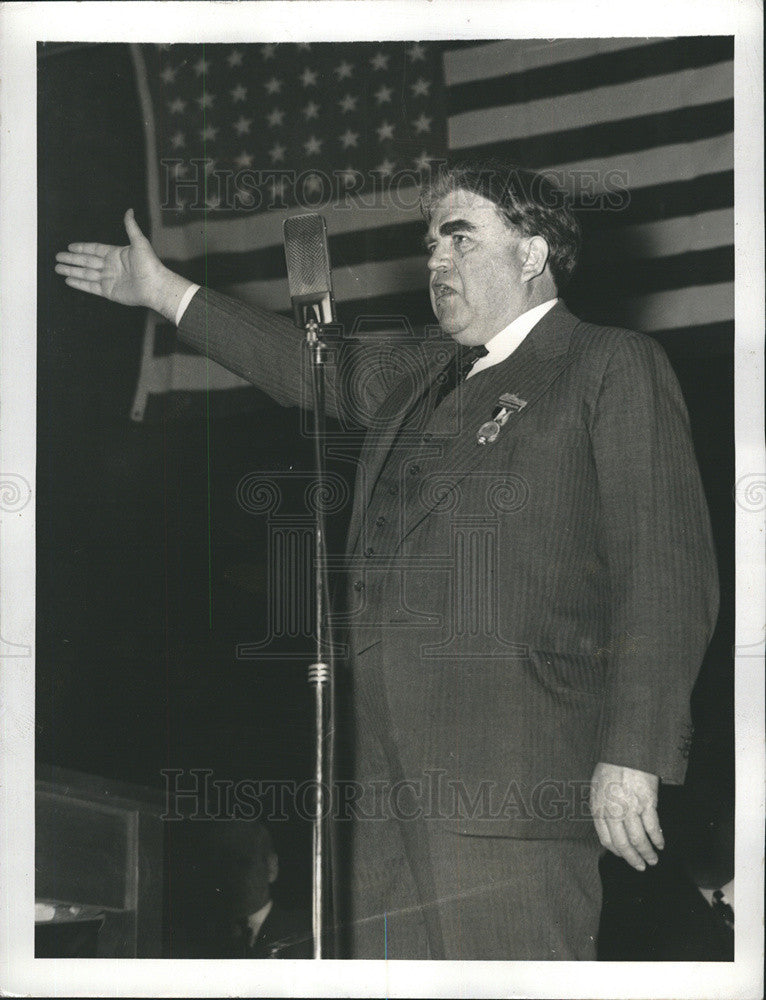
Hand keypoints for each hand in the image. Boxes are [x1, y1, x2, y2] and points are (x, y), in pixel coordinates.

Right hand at [54, 208, 189, 319]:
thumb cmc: (150, 265)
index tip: (70, 246)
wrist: (155, 286)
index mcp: (116, 254)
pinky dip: (79, 283)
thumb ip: (131, 227)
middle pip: (86, 261)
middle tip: (58, 257)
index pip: (94, 249)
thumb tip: (130, 211)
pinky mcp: (108, 291)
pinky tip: (69, 280)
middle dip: (72, 259)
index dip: (82, 247)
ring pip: (85, 273)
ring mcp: (109, 279)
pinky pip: (90, 286)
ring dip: (71, 270)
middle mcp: (110, 266)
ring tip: (58, 268)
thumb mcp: (139, 242)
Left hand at [590, 762, 663, 870]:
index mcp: (599, 808)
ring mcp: (630, 808)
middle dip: (633, 859)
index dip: (618, 852)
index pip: (607, 840)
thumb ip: (602, 809)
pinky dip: (658, 839)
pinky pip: (653, 827)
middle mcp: (613, 811)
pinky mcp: (647, 802)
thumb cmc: (610, 768)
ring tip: (653, 860)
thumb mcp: (597, 788)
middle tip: (641, 866)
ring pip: (639, 840)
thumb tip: (609, 829)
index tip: (625, 857)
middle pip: (623, 844)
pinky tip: (661, 844)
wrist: (625, 751)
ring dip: (647, 853)